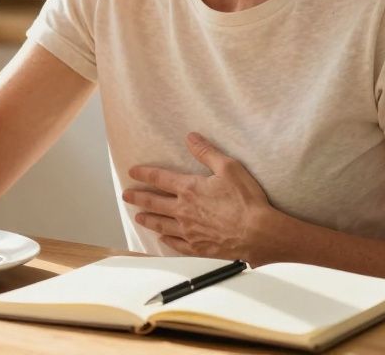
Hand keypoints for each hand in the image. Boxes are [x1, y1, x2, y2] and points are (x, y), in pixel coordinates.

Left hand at [123, 133, 283, 262]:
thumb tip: (191, 137)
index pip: (159, 178)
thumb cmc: (246, 200)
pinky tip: (161, 239)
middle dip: (138, 197)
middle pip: (153, 202)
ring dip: (147, 219)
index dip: (144, 173)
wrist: (258, 233)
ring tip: (138, 217)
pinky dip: (166, 240)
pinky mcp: (198, 247)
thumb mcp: (228, 167)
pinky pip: (175, 244)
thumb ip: (207, 152)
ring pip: (160, 224)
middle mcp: (183, 211)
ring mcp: (189, 231)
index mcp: (189, 189)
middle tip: (126, 195)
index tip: (132, 172)